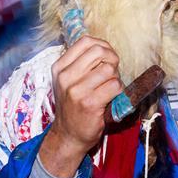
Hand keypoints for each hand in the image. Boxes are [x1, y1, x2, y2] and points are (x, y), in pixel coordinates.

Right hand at [39, 36, 122, 177]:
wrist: (68, 135)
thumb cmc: (73, 106)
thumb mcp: (69, 81)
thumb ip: (82, 63)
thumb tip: (104, 47)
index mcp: (59, 67)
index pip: (86, 41)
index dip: (103, 46)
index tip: (107, 58)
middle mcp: (65, 76)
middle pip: (99, 51)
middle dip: (112, 60)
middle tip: (112, 73)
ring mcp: (76, 90)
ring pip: (109, 69)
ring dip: (115, 78)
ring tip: (109, 87)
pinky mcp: (89, 103)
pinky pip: (114, 86)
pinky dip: (118, 90)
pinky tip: (111, 98)